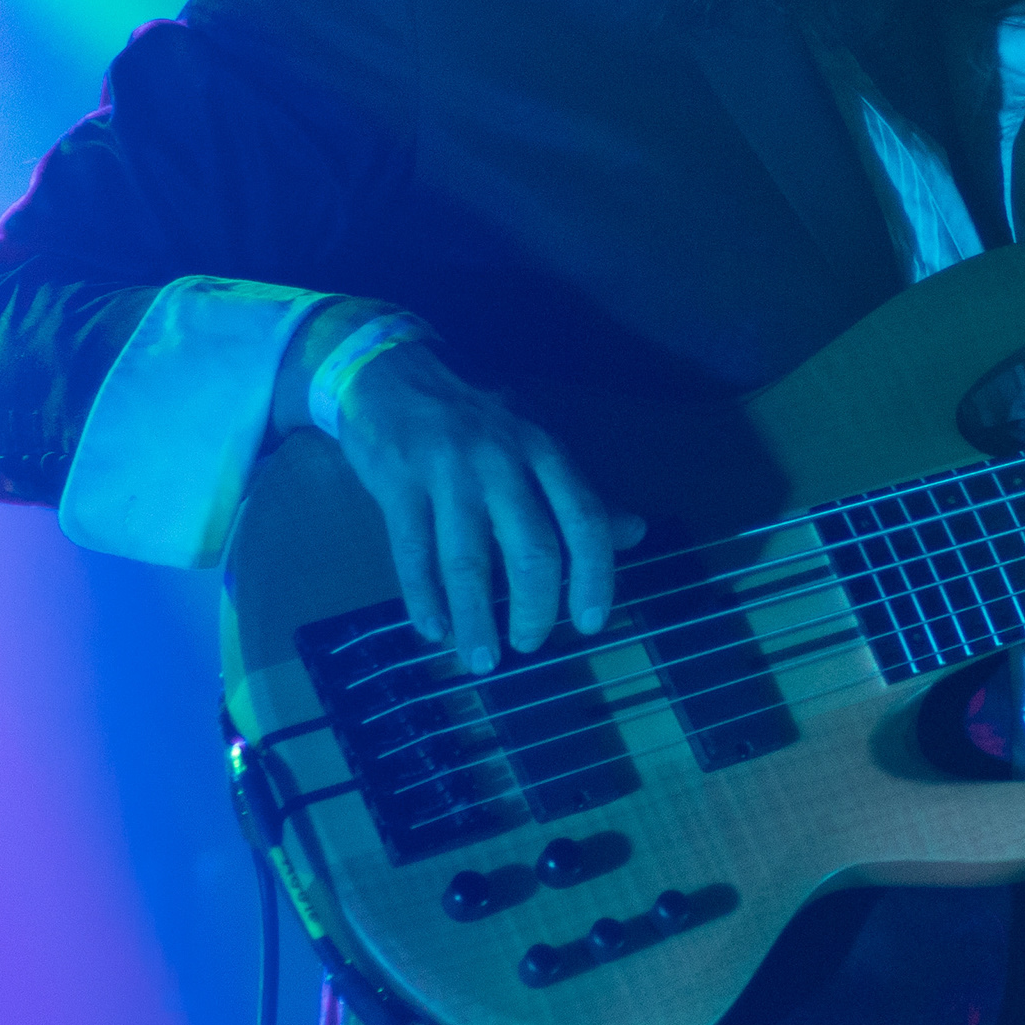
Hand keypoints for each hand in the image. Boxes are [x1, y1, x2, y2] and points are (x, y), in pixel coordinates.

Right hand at [293, 339, 642, 673]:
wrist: (389, 365)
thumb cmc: (473, 412)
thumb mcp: (536, 437)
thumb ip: (581, 490)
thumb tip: (634, 533)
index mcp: (544, 449)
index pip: (583, 519)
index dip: (593, 576)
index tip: (591, 623)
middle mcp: (500, 460)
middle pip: (531, 549)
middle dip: (534, 609)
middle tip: (529, 645)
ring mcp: (447, 471)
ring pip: (468, 561)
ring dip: (476, 619)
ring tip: (481, 659)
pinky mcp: (397, 482)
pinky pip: (413, 553)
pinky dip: (424, 599)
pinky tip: (433, 630)